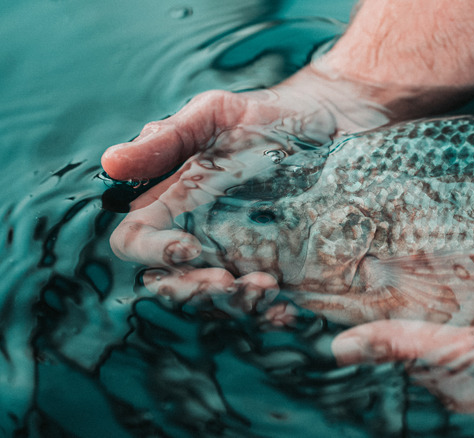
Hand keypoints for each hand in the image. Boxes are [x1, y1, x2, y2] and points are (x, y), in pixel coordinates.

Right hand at [102, 67, 389, 307]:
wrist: (333, 121)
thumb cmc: (267, 114)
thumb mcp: (217, 115)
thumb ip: (169, 138)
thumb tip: (110, 162)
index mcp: (173, 204)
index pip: (137, 242)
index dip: (151, 253)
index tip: (186, 247)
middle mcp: (200, 238)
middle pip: (174, 283)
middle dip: (193, 291)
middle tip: (225, 282)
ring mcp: (241, 257)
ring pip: (219, 301)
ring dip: (235, 305)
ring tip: (266, 288)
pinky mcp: (281, 269)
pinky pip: (266, 304)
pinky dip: (271, 312)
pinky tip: (288, 309)